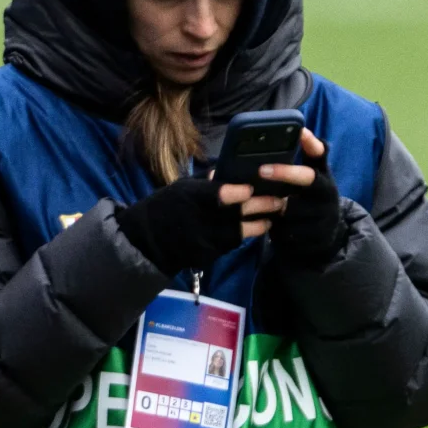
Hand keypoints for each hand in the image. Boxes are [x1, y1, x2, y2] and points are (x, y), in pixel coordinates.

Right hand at [114, 175, 258, 275]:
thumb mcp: (181, 188)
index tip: (252, 188)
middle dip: (260, 207)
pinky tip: (257, 228)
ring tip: (272, 217)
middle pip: (235, 213)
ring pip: (239, 233)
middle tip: (279, 200)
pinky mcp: (208, 255)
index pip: (218, 195)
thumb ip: (205, 182)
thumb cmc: (165, 207)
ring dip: (259, 224)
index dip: (238, 193)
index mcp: (190, 197)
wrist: (148, 242)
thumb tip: (227, 171)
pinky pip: (231, 245)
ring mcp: (204, 240)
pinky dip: (245, 237)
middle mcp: (199, 219)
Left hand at [258, 131, 345, 264]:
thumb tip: (278, 140)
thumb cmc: (305, 201)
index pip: (321, 154)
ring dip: (276, 207)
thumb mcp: (305, 182)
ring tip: (263, 206)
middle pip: (308, 177)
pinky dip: (277, 228)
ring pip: (294, 207)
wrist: (322, 236)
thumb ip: (297, 163)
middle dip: (285, 173)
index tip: (299, 131)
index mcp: (323, 174)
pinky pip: (289, 229)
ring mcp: (325, 214)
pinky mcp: (317, 235)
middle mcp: (327, 192)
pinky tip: (271, 226)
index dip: (311, 142)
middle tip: (262, 170)